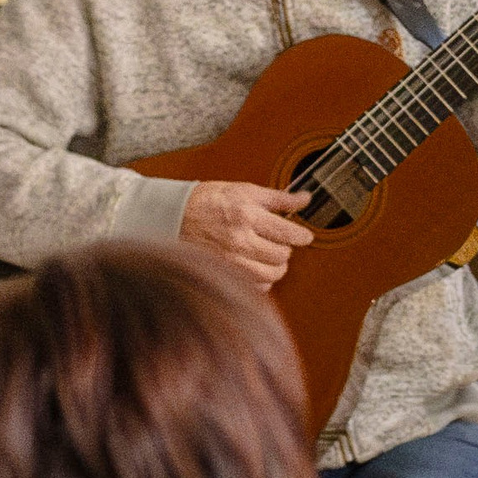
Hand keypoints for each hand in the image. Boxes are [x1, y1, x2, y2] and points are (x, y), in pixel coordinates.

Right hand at [181, 181, 313, 287]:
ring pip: (271, 275)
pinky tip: (254, 266)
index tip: (304, 236)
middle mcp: (238, 241)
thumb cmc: (208, 201)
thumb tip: (305, 199)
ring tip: (268, 255)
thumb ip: (279, 198)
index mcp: (246, 216)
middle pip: (282, 256)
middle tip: (278, 242)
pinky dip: (260, 279)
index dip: (302, 236)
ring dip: (275, 266)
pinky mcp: (222, 274)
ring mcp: (229, 261)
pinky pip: (255, 287)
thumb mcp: (244, 190)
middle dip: (285, 248)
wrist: (171, 215)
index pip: (289, 234)